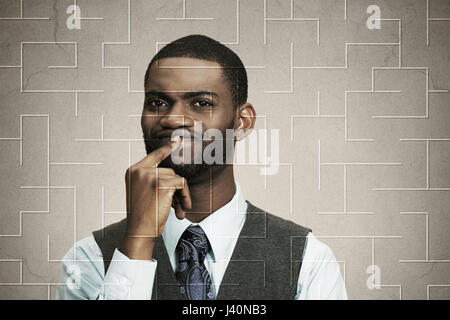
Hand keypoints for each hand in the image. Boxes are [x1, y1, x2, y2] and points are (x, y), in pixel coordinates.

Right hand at [119, 137, 191, 259]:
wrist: (139, 232)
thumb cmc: (143, 216)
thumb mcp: (143, 192)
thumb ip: (153, 179)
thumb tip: (174, 172)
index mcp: (133, 171)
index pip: (153, 155)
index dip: (167, 148)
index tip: (178, 140)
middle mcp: (139, 170)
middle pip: (169, 171)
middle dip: (176, 189)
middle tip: (179, 206)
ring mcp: (149, 176)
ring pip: (177, 178)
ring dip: (182, 195)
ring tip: (179, 210)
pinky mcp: (161, 184)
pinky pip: (182, 184)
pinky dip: (186, 196)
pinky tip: (182, 210)